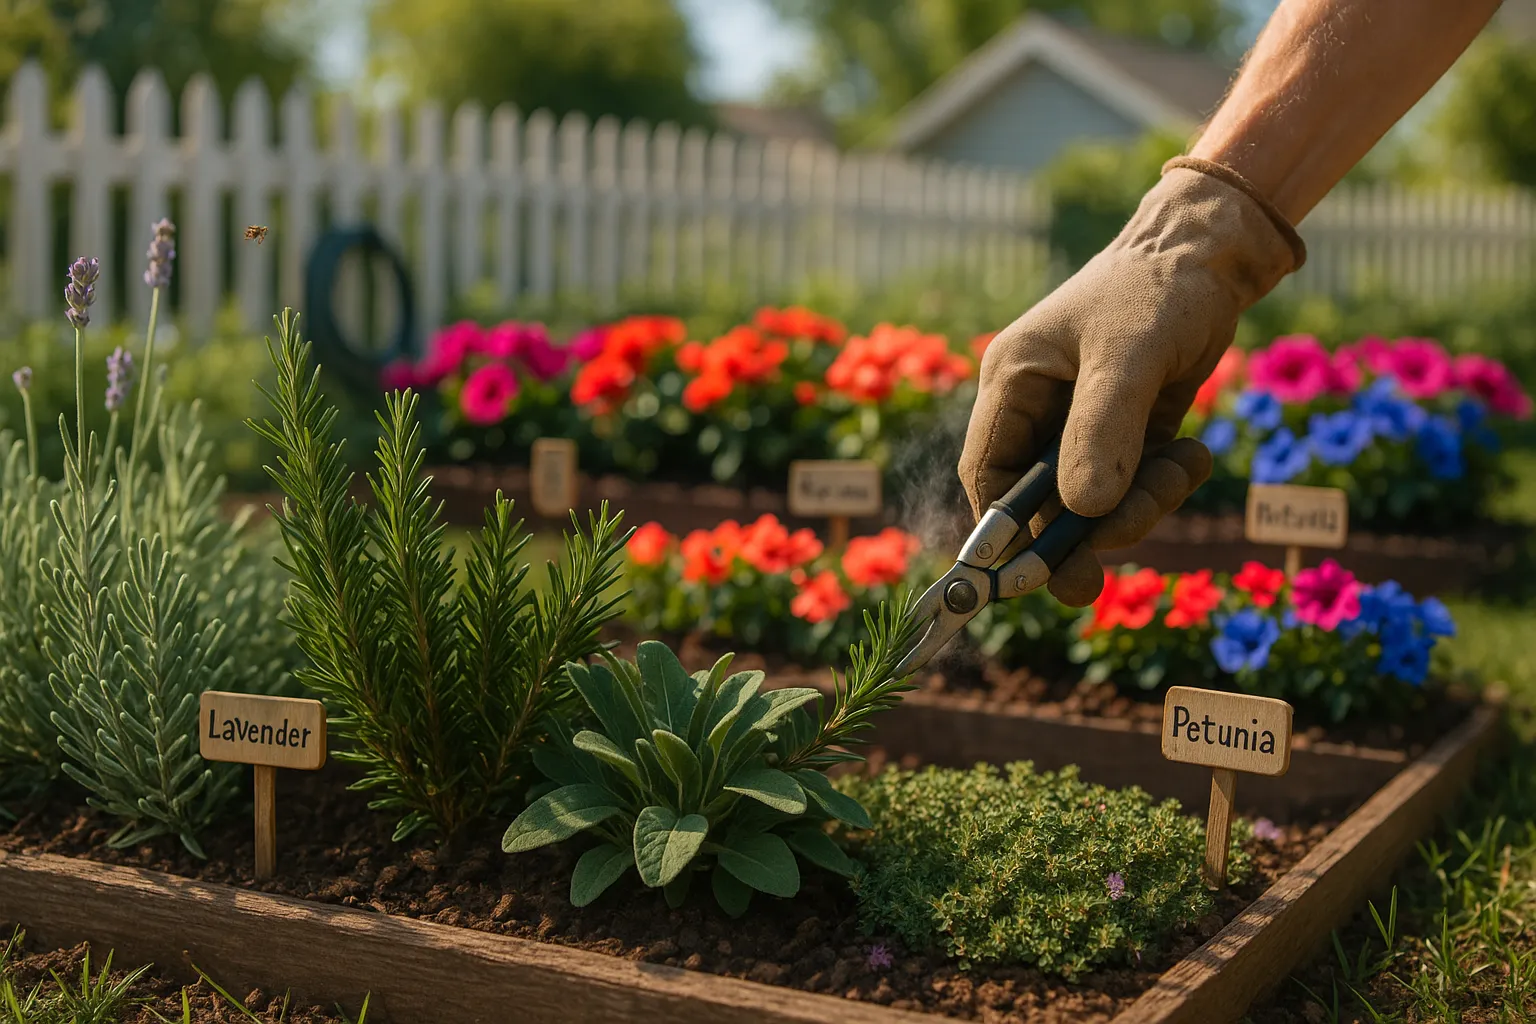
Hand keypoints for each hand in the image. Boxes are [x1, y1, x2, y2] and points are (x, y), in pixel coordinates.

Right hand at [958, 161, 1303, 605]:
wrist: (1216, 252)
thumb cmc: (1159, 288)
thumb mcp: (1128, 356)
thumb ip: (1102, 430)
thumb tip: (1084, 510)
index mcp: (1013, 382)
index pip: (988, 472)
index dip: (1005, 529)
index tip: (1036, 572)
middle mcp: (1037, 407)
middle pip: (1040, 499)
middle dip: (1083, 529)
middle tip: (1118, 554)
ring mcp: (1081, 422)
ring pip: (1091, 499)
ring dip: (1137, 504)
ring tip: (1182, 470)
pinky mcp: (1125, 430)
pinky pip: (1131, 483)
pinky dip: (1161, 484)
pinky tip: (1193, 456)